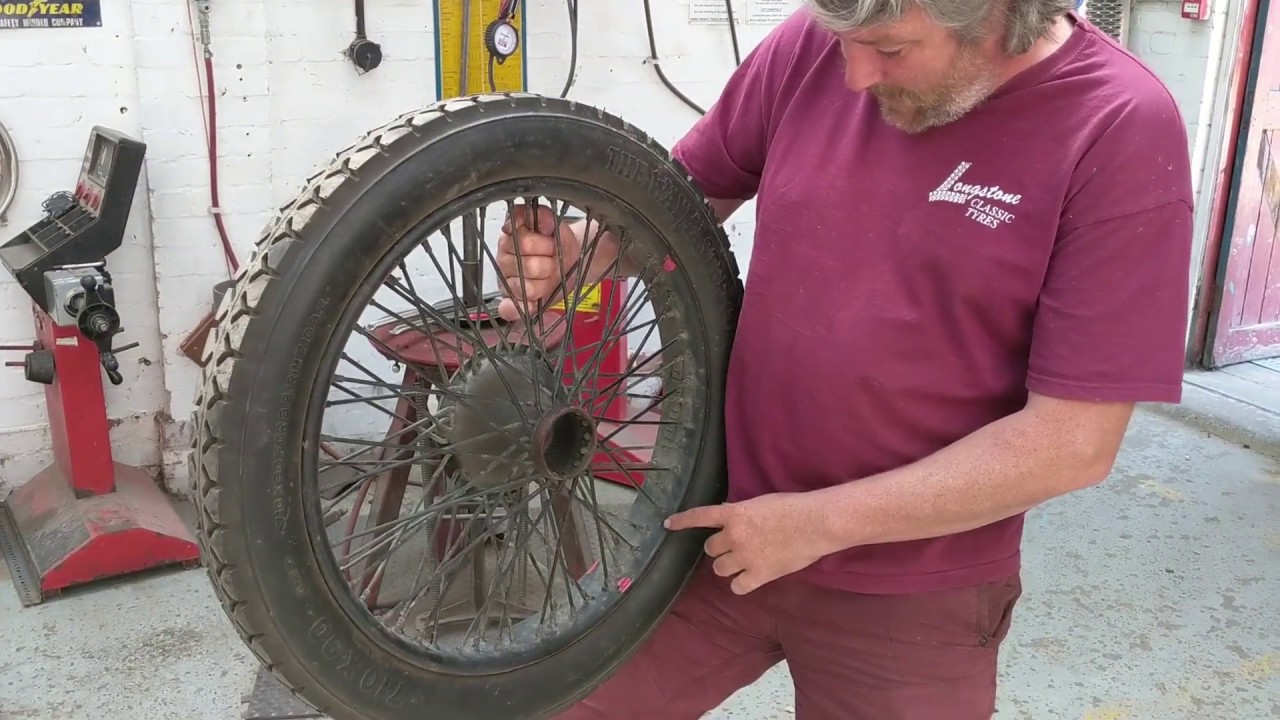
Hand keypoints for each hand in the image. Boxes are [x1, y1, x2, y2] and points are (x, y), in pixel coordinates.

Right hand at [495, 202, 583, 321]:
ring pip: (526, 288)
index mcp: (509, 238)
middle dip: (548, 264)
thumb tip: (520, 214)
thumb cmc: (559, 242)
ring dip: (545, 283)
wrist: (571, 260)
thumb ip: (538, 214)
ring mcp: (504, 281)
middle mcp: (502, 259)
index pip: (525, 244)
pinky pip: (508, 309)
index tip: (551, 244)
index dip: (545, 246)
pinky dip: (521, 308)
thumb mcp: (553, 222)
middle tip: (552, 260)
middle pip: (529, 267)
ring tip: (547, 275)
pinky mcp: (510, 301)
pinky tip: (533, 302)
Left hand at [664, 493, 829, 594]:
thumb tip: (729, 517)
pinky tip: (749, 579)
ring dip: (728, 566)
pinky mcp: (759, 575)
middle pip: (711, 548)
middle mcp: (734, 535)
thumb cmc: (793, 508)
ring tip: (744, 563)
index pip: (700, 516)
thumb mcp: (761, 503)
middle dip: (720, 548)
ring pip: (720, 569)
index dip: (682, 521)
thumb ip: (742, 512)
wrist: (815, 523)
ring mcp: (745, 556)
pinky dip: (741, 584)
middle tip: (736, 547)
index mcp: (734, 513)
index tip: (668, 525)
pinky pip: (737, 586)